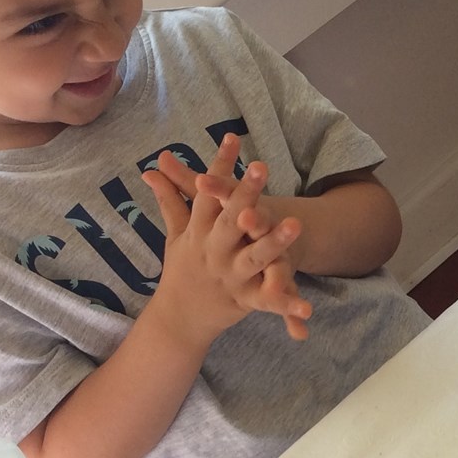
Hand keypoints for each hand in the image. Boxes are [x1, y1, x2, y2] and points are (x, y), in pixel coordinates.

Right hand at [143, 135, 311, 342]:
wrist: (178, 320)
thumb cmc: (181, 269)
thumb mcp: (175, 234)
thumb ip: (169, 200)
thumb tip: (150, 169)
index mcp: (198, 232)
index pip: (207, 193)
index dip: (220, 166)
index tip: (232, 138)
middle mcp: (213, 251)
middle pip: (231, 219)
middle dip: (246, 194)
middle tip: (263, 166)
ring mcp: (231, 275)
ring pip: (255, 256)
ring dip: (274, 241)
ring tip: (297, 224)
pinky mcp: (246, 299)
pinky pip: (270, 301)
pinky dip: (288, 306)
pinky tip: (307, 307)